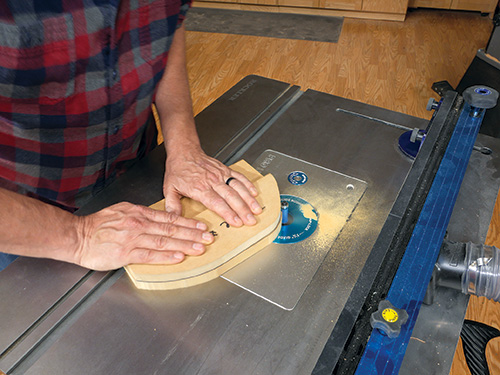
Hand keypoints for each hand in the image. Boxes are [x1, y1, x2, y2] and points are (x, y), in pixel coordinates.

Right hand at [76, 202, 213, 270]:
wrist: (77, 236)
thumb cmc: (99, 225)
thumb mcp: (123, 211)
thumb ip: (142, 215)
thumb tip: (161, 218)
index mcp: (139, 213)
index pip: (169, 218)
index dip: (188, 222)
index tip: (202, 226)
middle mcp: (139, 224)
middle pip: (171, 229)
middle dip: (193, 233)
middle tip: (208, 237)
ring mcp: (133, 238)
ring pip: (164, 241)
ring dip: (184, 244)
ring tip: (199, 247)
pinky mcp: (126, 253)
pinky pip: (150, 254)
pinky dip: (166, 256)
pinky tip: (179, 257)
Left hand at [163, 146, 262, 226]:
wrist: (184, 151)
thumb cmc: (178, 170)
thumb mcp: (169, 188)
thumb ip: (173, 206)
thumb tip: (175, 220)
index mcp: (199, 188)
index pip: (216, 203)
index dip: (228, 213)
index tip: (236, 222)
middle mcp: (212, 181)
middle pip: (231, 197)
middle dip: (243, 210)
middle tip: (251, 220)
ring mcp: (220, 174)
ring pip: (238, 187)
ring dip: (249, 199)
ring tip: (256, 209)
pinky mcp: (225, 169)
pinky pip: (239, 176)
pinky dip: (248, 185)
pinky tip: (255, 193)